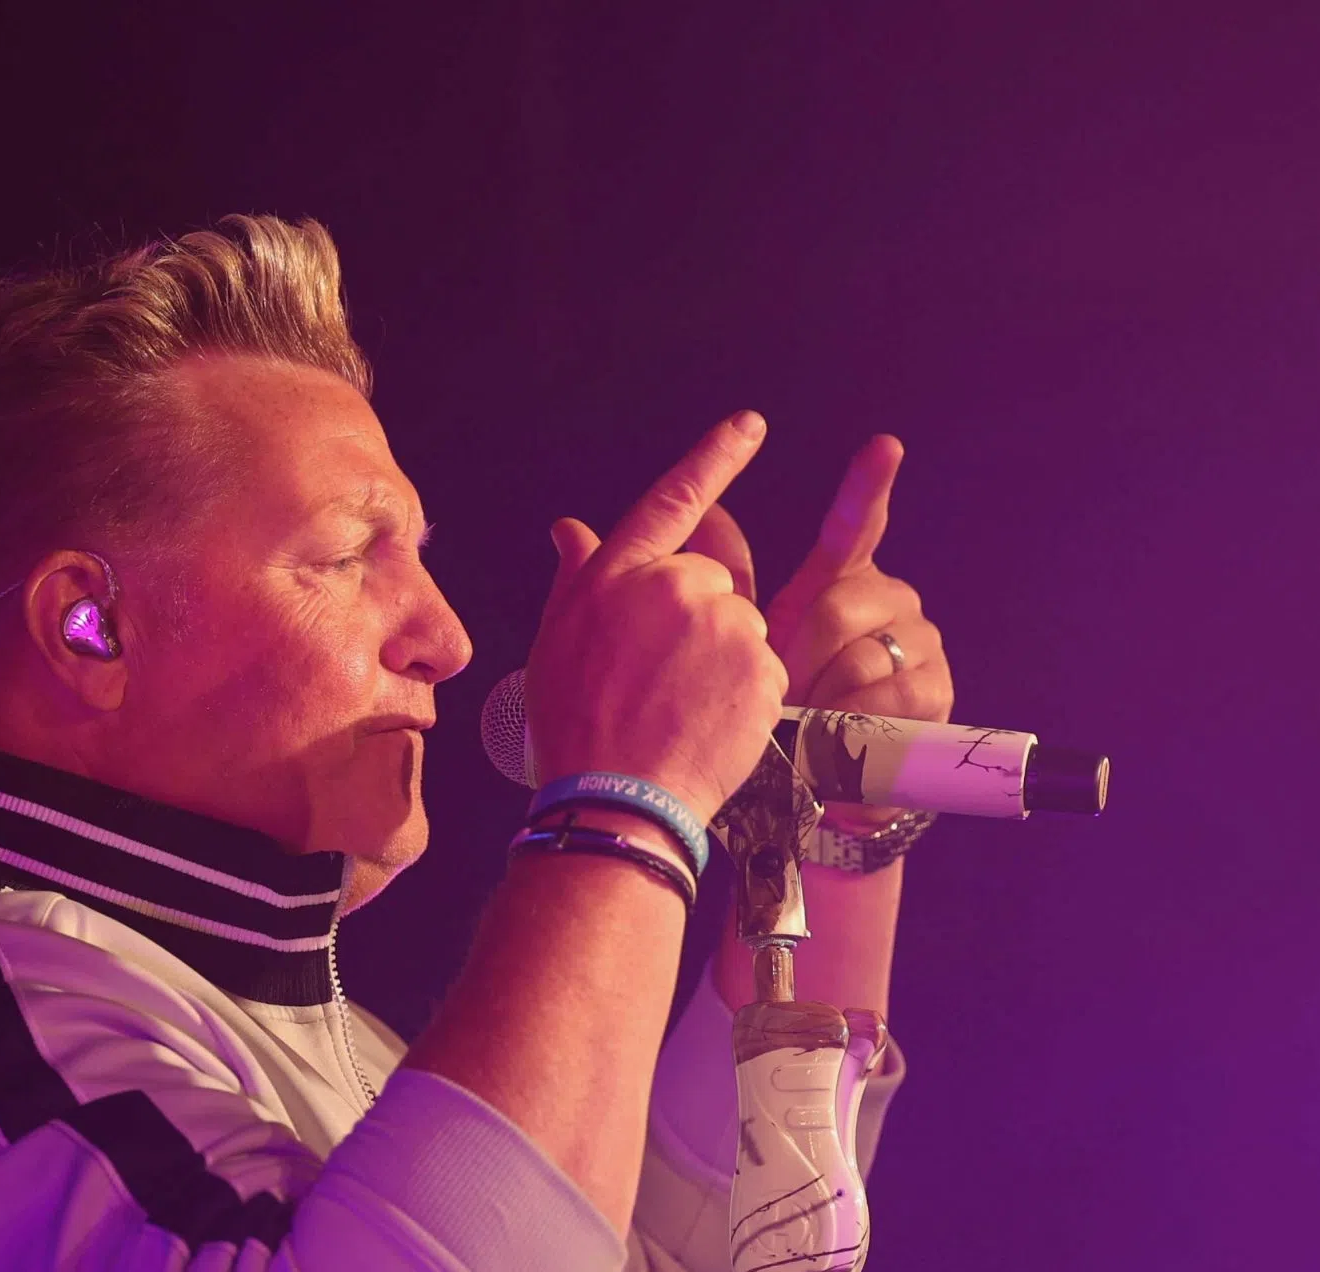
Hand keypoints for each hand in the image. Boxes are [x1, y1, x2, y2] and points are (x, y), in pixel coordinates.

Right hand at [526, 414, 790, 824]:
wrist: (616, 797)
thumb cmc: (575, 725)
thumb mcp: (557, 641)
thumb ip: (576, 577)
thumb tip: (571, 529)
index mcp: (620, 576)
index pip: (673, 501)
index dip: (715, 459)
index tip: (749, 426)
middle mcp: (676, 587)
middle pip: (710, 583)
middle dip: (696, 621)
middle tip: (659, 679)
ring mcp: (724, 626)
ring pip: (739, 629)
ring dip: (721, 661)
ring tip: (680, 708)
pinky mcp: (761, 668)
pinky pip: (763, 670)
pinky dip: (743, 696)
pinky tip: (707, 724)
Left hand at [741, 435, 954, 831]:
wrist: (815, 791)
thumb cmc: (776, 713)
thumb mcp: (742, 647)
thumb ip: (721, 583)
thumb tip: (674, 514)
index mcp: (841, 584)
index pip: (856, 528)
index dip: (868, 488)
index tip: (883, 447)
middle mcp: (889, 601)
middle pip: (838, 604)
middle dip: (799, 657)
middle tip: (785, 694)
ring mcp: (919, 643)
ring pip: (862, 653)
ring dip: (823, 698)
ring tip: (813, 725)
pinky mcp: (937, 690)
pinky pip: (887, 694)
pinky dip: (854, 723)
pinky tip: (845, 741)